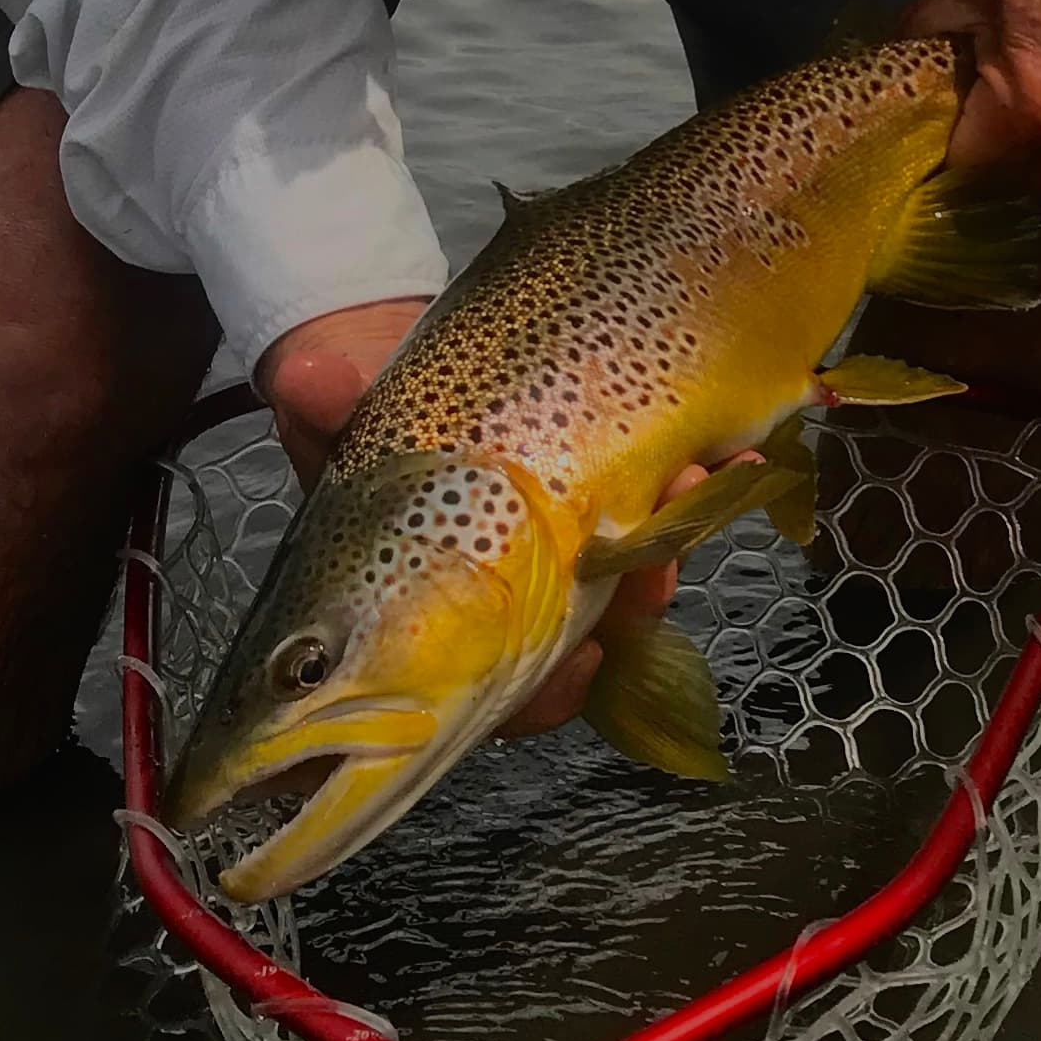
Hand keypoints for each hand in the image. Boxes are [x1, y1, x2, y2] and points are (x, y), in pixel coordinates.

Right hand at [257, 301, 757, 737]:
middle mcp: (513, 586)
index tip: (580, 665)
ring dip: (677, 532)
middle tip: (657, 561)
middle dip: (637, 603)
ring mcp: (570, 534)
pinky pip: (670, 502)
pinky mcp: (616, 480)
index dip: (543, 696)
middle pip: (596, 635)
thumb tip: (307, 380)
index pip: (498, 691)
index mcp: (438, 609)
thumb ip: (322, 410)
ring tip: (698, 471)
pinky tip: (733, 451)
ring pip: (642, 569)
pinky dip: (702, 485)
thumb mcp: (328, 408)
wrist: (395, 344)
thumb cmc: (354, 405)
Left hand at [902, 0, 1040, 195]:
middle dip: (981, 176)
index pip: (966, 173)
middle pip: (1010, 191)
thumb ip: (922, 31)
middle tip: (961, 148)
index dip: (940, 166)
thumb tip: (891, 58)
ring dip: (1025, 179)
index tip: (925, 152)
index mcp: (1025, 112)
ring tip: (1003, 151)